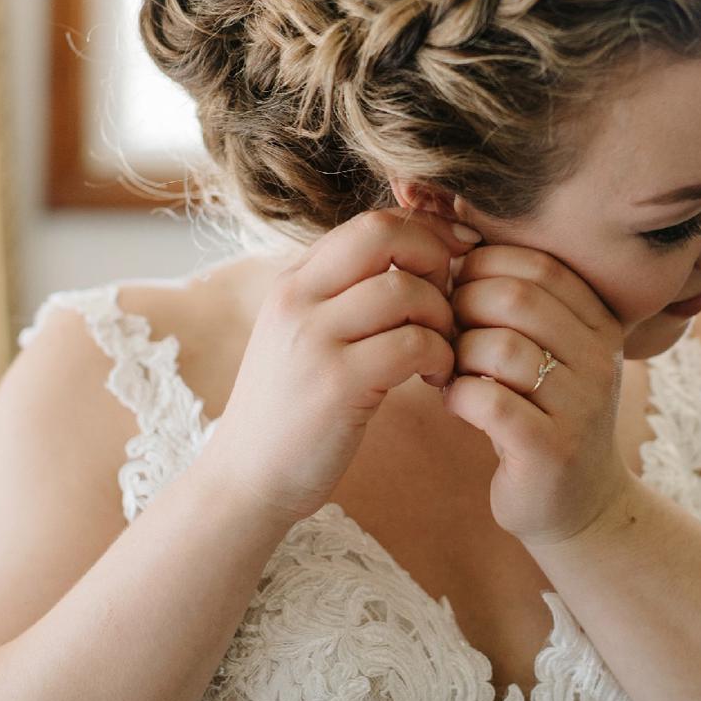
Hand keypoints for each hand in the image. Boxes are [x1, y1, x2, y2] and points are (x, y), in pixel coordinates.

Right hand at [208, 209, 479, 524]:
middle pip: (385, 234)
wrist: (246, 479)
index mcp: (293, 280)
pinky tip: (434, 378)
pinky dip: (440, 356)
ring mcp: (314, 339)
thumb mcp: (304, 335)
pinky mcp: (337, 384)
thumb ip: (343, 294)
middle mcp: (297, 298)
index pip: (371, 221)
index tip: (455, 260)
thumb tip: (412, 256)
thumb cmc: (290, 409)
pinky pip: (413, 343)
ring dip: (443, 318)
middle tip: (450, 300)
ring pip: (407, 290)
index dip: (426, 232)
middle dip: (435, 257)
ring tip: (441, 351)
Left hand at [443, 244, 631, 545]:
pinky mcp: (552, 451)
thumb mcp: (548, 350)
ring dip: (457, 355)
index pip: (539, 265)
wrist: (579, 505)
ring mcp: (581, 406)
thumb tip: (455, 248)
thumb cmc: (545, 414)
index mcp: (600, 323)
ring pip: (500, 348)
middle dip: (463, 307)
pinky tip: (456, 402)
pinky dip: (458, 396)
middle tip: (445, 331)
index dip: (484, 267)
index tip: (457, 291)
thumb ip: (519, 304)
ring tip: (449, 371)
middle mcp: (599, 359)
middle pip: (515, 298)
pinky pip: (490, 402)